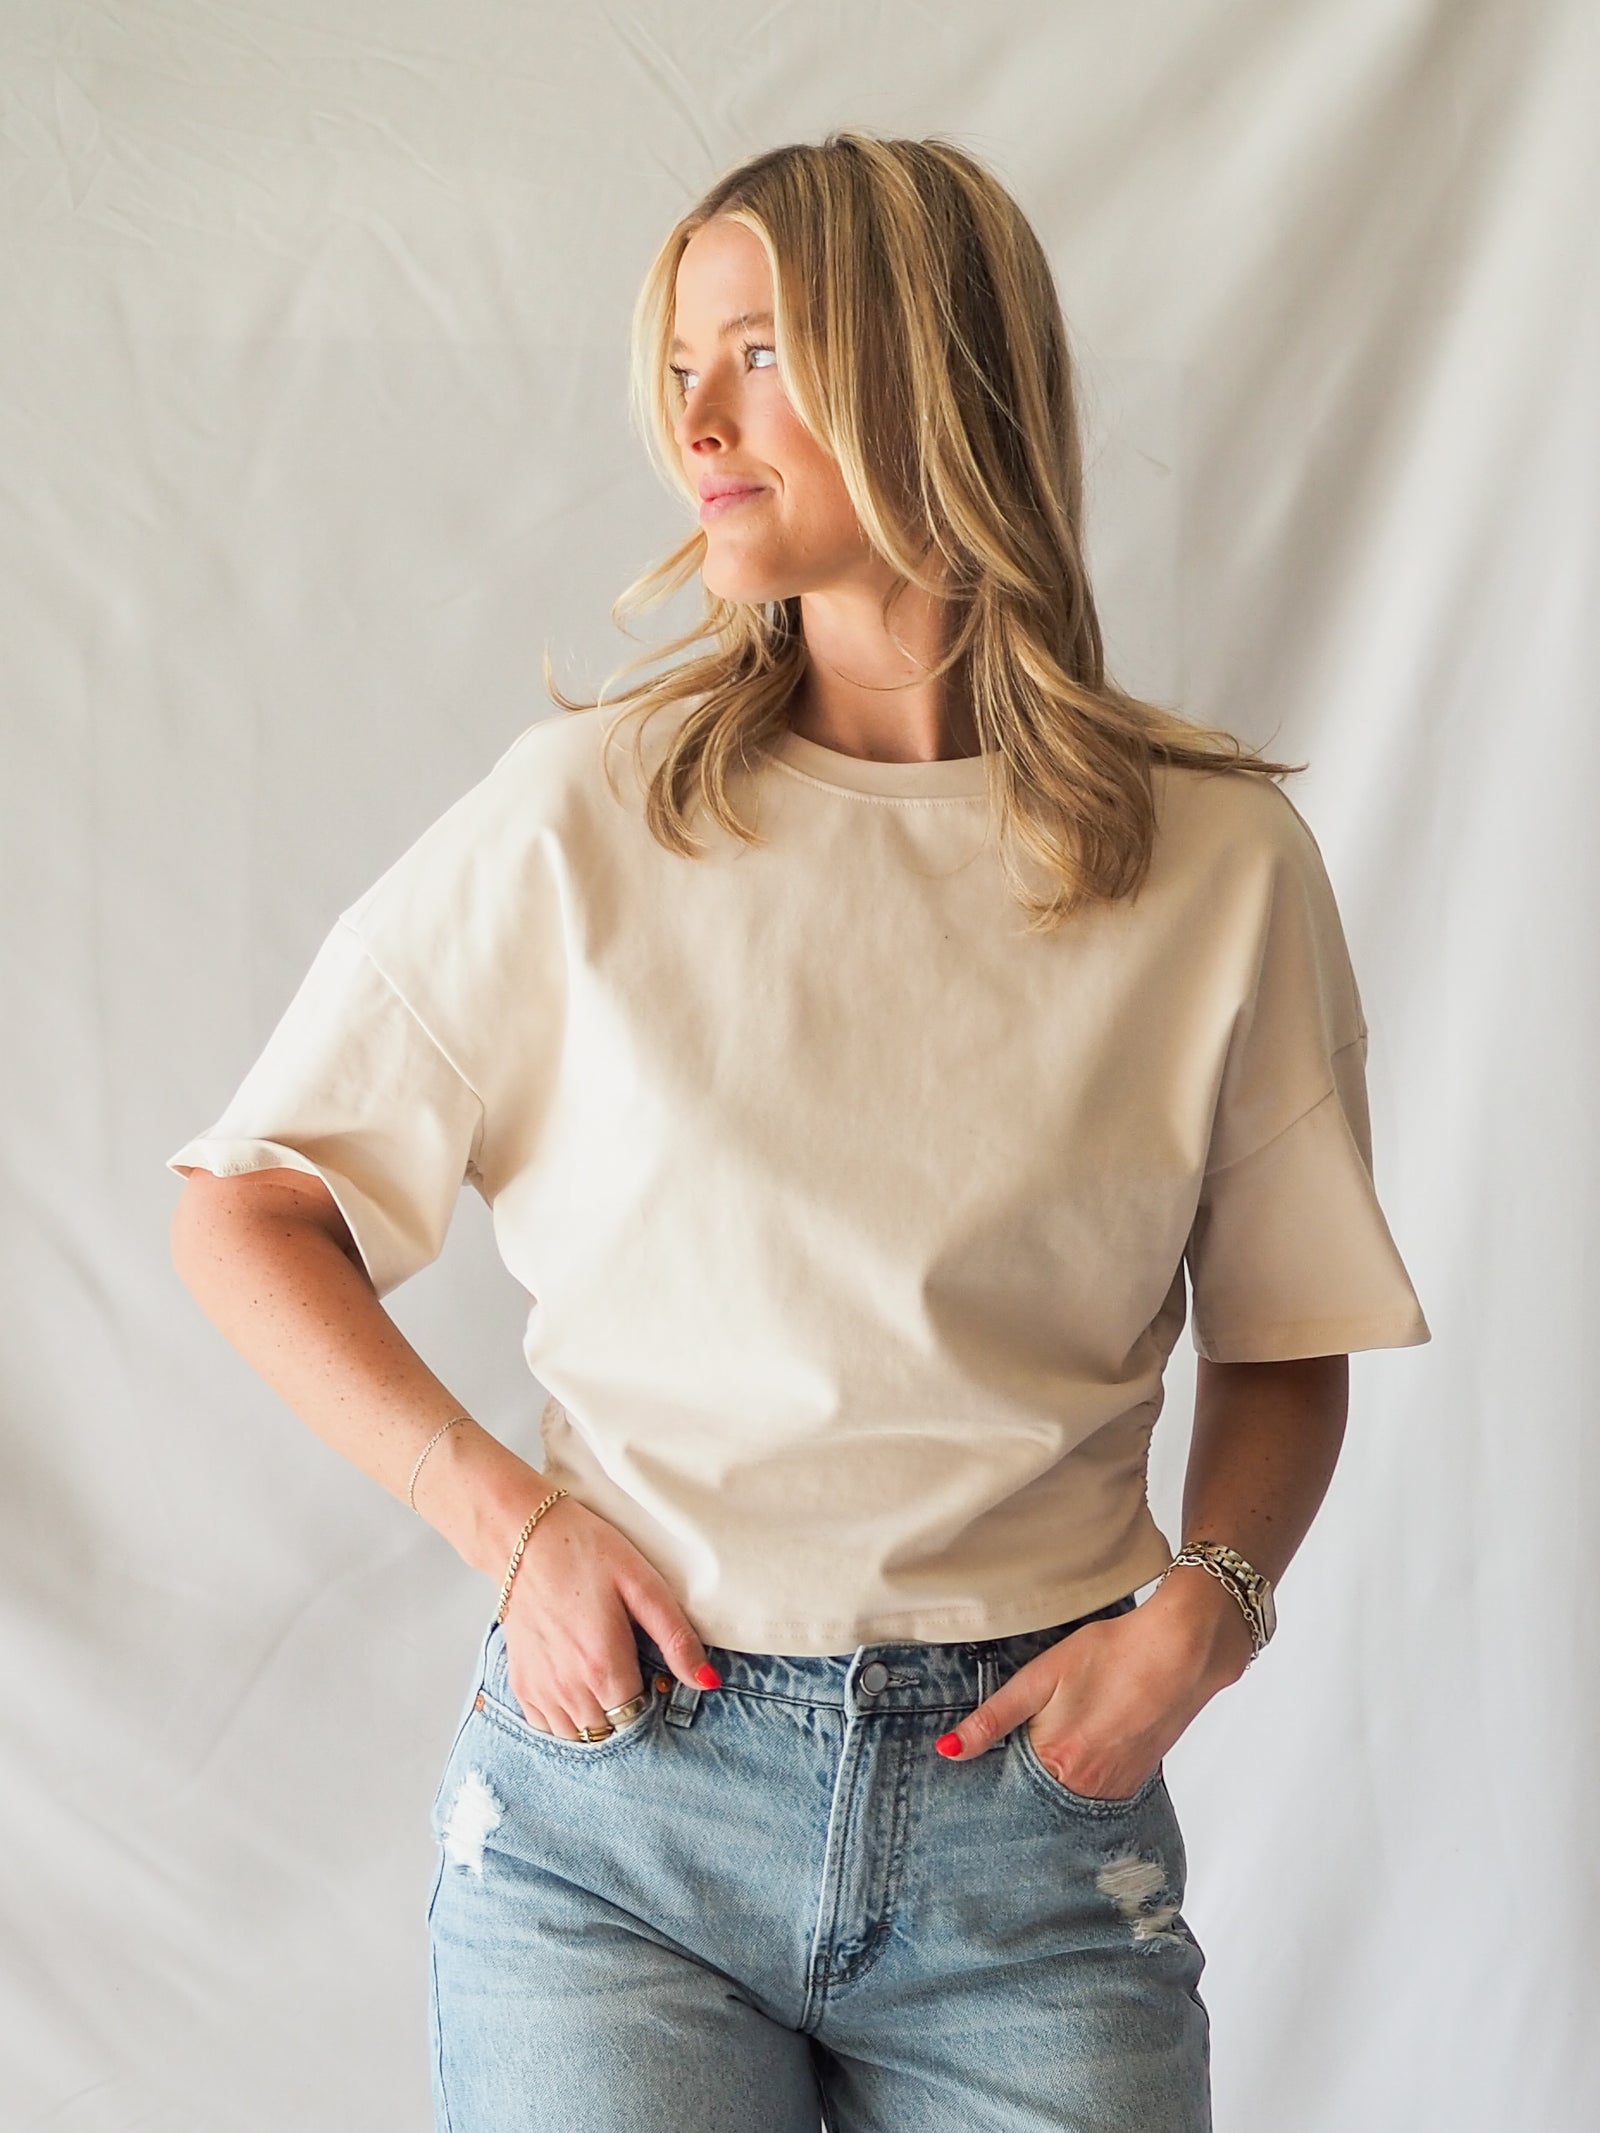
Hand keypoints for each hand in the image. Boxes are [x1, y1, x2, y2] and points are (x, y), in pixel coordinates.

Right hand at [495, 1494, 720, 1739]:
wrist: (523, 1538)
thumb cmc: (585, 1552)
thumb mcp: (642, 1584)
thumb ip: (676, 1638)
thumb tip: (707, 1682)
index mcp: (603, 1667)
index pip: (640, 1722)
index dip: (655, 1707)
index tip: (657, 1684)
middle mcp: (568, 1689)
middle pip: (611, 1735)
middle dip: (629, 1718)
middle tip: (636, 1682)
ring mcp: (541, 1690)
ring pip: (579, 1739)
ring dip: (599, 1723)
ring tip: (608, 1686)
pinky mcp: (521, 1685)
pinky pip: (548, 1729)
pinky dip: (567, 1721)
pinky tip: (581, 1691)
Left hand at [934, 1593, 1240, 1797]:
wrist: (1180, 1652)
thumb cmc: (1110, 1654)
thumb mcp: (1040, 1677)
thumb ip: (992, 1718)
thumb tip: (947, 1751)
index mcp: (1055, 1761)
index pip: (1007, 1788)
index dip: (991, 1776)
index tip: (974, 1776)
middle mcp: (1085, 1787)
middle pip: (1037, 1797)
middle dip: (1020, 1782)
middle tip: (1018, 1754)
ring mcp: (1114, 1789)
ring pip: (1067, 1796)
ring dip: (1054, 1780)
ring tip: (1057, 1742)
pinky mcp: (1136, 1781)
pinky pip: (1096, 1791)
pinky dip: (1083, 1776)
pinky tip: (1085, 1746)